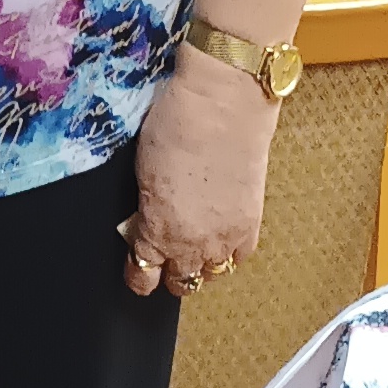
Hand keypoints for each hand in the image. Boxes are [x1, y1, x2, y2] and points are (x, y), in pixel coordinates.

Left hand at [123, 50, 280, 296]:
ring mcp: (225, 238)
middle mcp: (191, 245)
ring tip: (194, 249)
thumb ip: (143, 207)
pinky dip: (229, 253)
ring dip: (200, 266)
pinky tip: (222, 238)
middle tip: (165, 258)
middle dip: (169, 273)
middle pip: (180, 283)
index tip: (136, 266)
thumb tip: (144, 220)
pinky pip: (239, 258)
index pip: (143, 275)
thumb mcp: (140, 171)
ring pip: (211, 275)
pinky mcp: (251, 224)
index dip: (137, 274)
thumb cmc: (174, 124)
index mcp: (157, 231)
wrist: (223, 104)